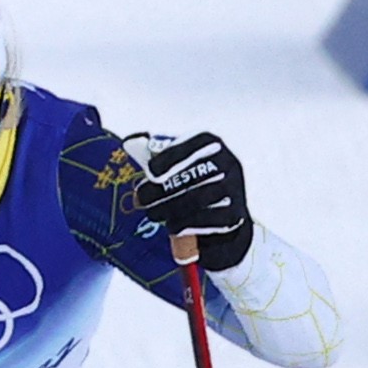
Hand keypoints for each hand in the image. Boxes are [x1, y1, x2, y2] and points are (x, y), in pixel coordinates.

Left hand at [131, 132, 252, 271]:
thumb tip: (132, 141)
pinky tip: (174, 226)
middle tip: (142, 199)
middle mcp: (229, 163)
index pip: (197, 142)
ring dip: (169, 208)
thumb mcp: (178, 168)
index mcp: (213, 146)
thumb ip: (159, 156)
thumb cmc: (192, 189)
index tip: (151, 171)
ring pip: (198, 198)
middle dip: (161, 188)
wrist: (222, 224)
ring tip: (155, 214)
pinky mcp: (235, 214)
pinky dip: (185, 224)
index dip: (172, 155)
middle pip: (193, 173)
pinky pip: (206, 219)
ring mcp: (235, 188)